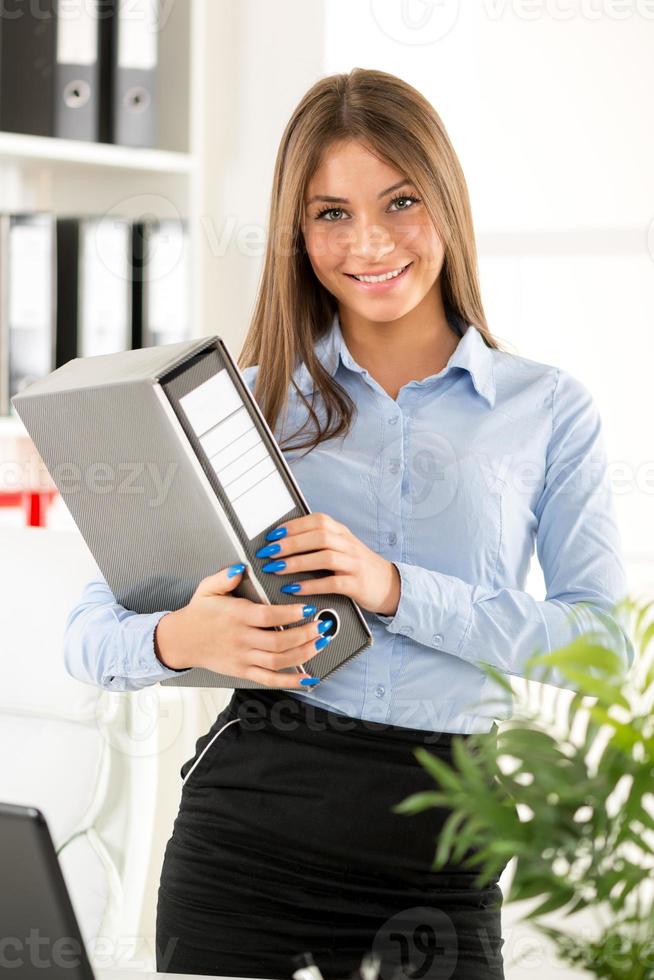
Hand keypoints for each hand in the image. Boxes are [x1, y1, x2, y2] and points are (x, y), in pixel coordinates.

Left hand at [257, 513, 400, 615]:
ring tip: (277, 569)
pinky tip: (295, 588)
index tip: (273, 535)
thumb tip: (284, 540)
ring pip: (325, 557)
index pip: (318, 521)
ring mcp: (354, 564)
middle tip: (269, 552)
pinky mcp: (357, 585)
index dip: (294, 526)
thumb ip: (319, 542)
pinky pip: (333, 582)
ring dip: (298, 562)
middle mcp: (349, 545)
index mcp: (342, 533)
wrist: (390, 586)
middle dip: (291, 543)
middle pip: (319, 536)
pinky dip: (311, 585)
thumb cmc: (358, 567)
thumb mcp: (341, 548)